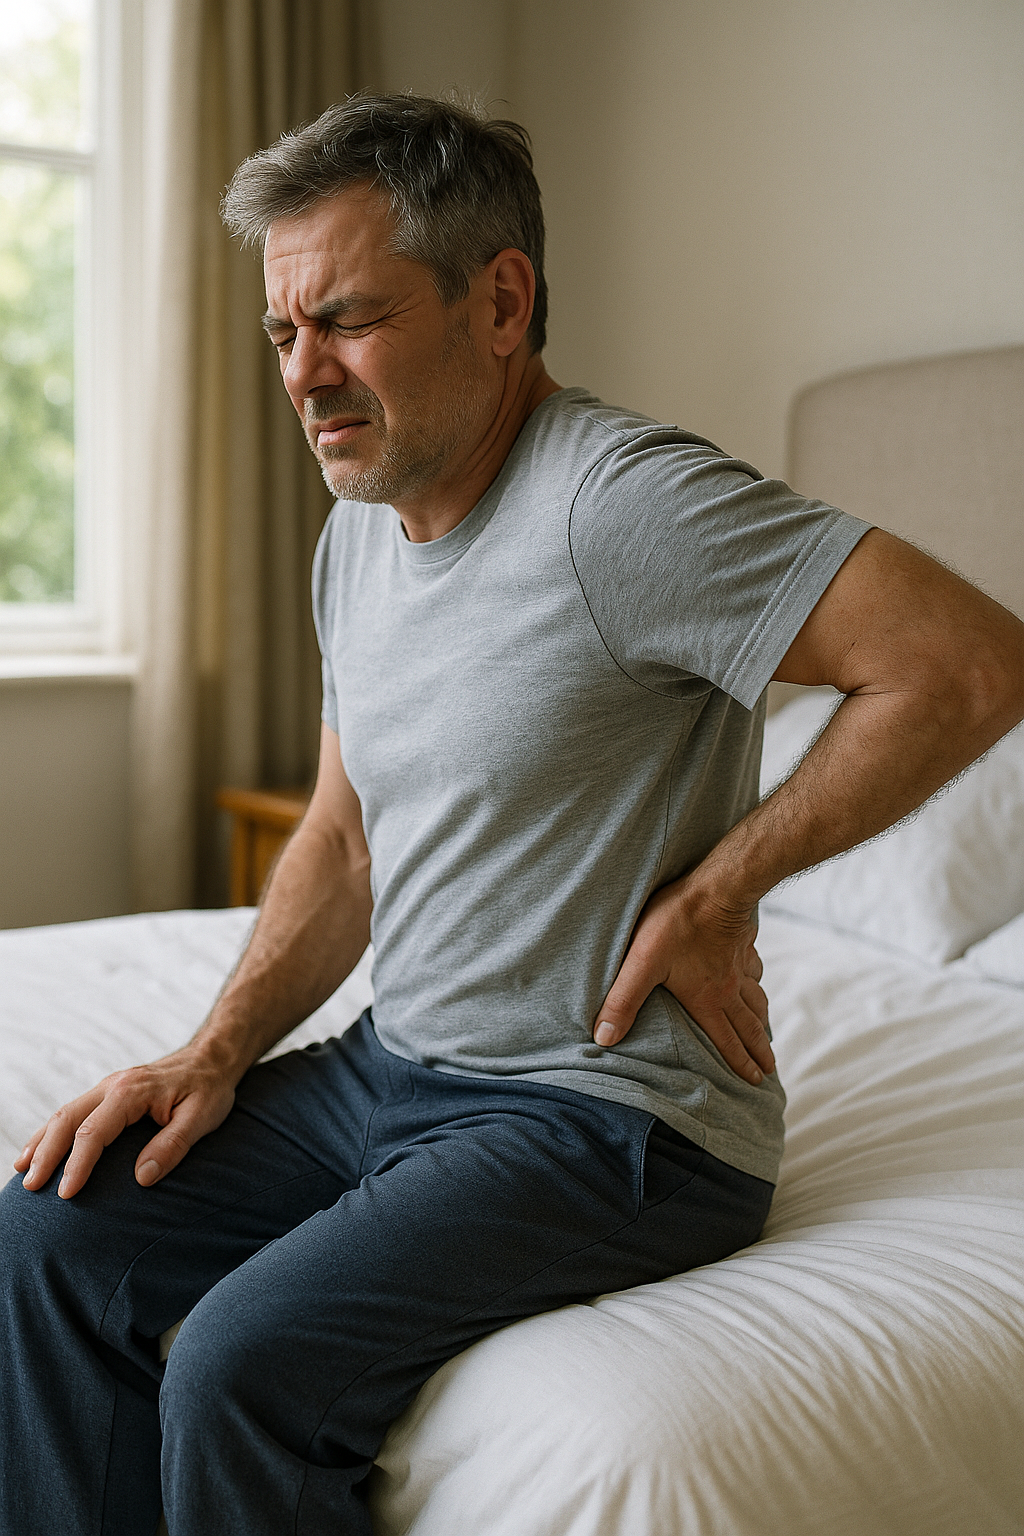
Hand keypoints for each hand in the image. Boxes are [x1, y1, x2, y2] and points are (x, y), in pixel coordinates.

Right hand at [13, 1047, 237, 1198]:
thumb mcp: (203, 1117)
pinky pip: (73, 1112)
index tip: (65, 1194)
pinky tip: (40, 1150)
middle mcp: (113, 1086)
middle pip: (67, 1119)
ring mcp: (108, 1087)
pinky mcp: (109, 1093)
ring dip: (41, 1142)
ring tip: (23, 1172)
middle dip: (45, 1154)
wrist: (212, 1058)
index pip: (93, 1131)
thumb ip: (173, 1145)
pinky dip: (52, 1132)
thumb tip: (142, 1178)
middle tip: (31, 1187)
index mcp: (132, 1092)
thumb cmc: (209, 1088)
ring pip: (64, 1113)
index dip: (77, 1164)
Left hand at [593, 877, 774, 1084]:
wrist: (715, 887)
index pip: (726, 1040)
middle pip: (748, 1025)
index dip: (739, 1063)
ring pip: (756, 998)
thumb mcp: (641, 964)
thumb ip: (622, 1001)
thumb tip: (604, 1038)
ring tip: (766, 1031)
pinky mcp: (741, 941)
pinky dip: (758, 980)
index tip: (756, 1082)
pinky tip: (756, 978)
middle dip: (758, 1050)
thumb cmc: (676, 925)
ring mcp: (738, 964)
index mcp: (708, 999)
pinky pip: (754, 967)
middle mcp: (729, 987)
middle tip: (770, 1070)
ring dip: (761, 1019)